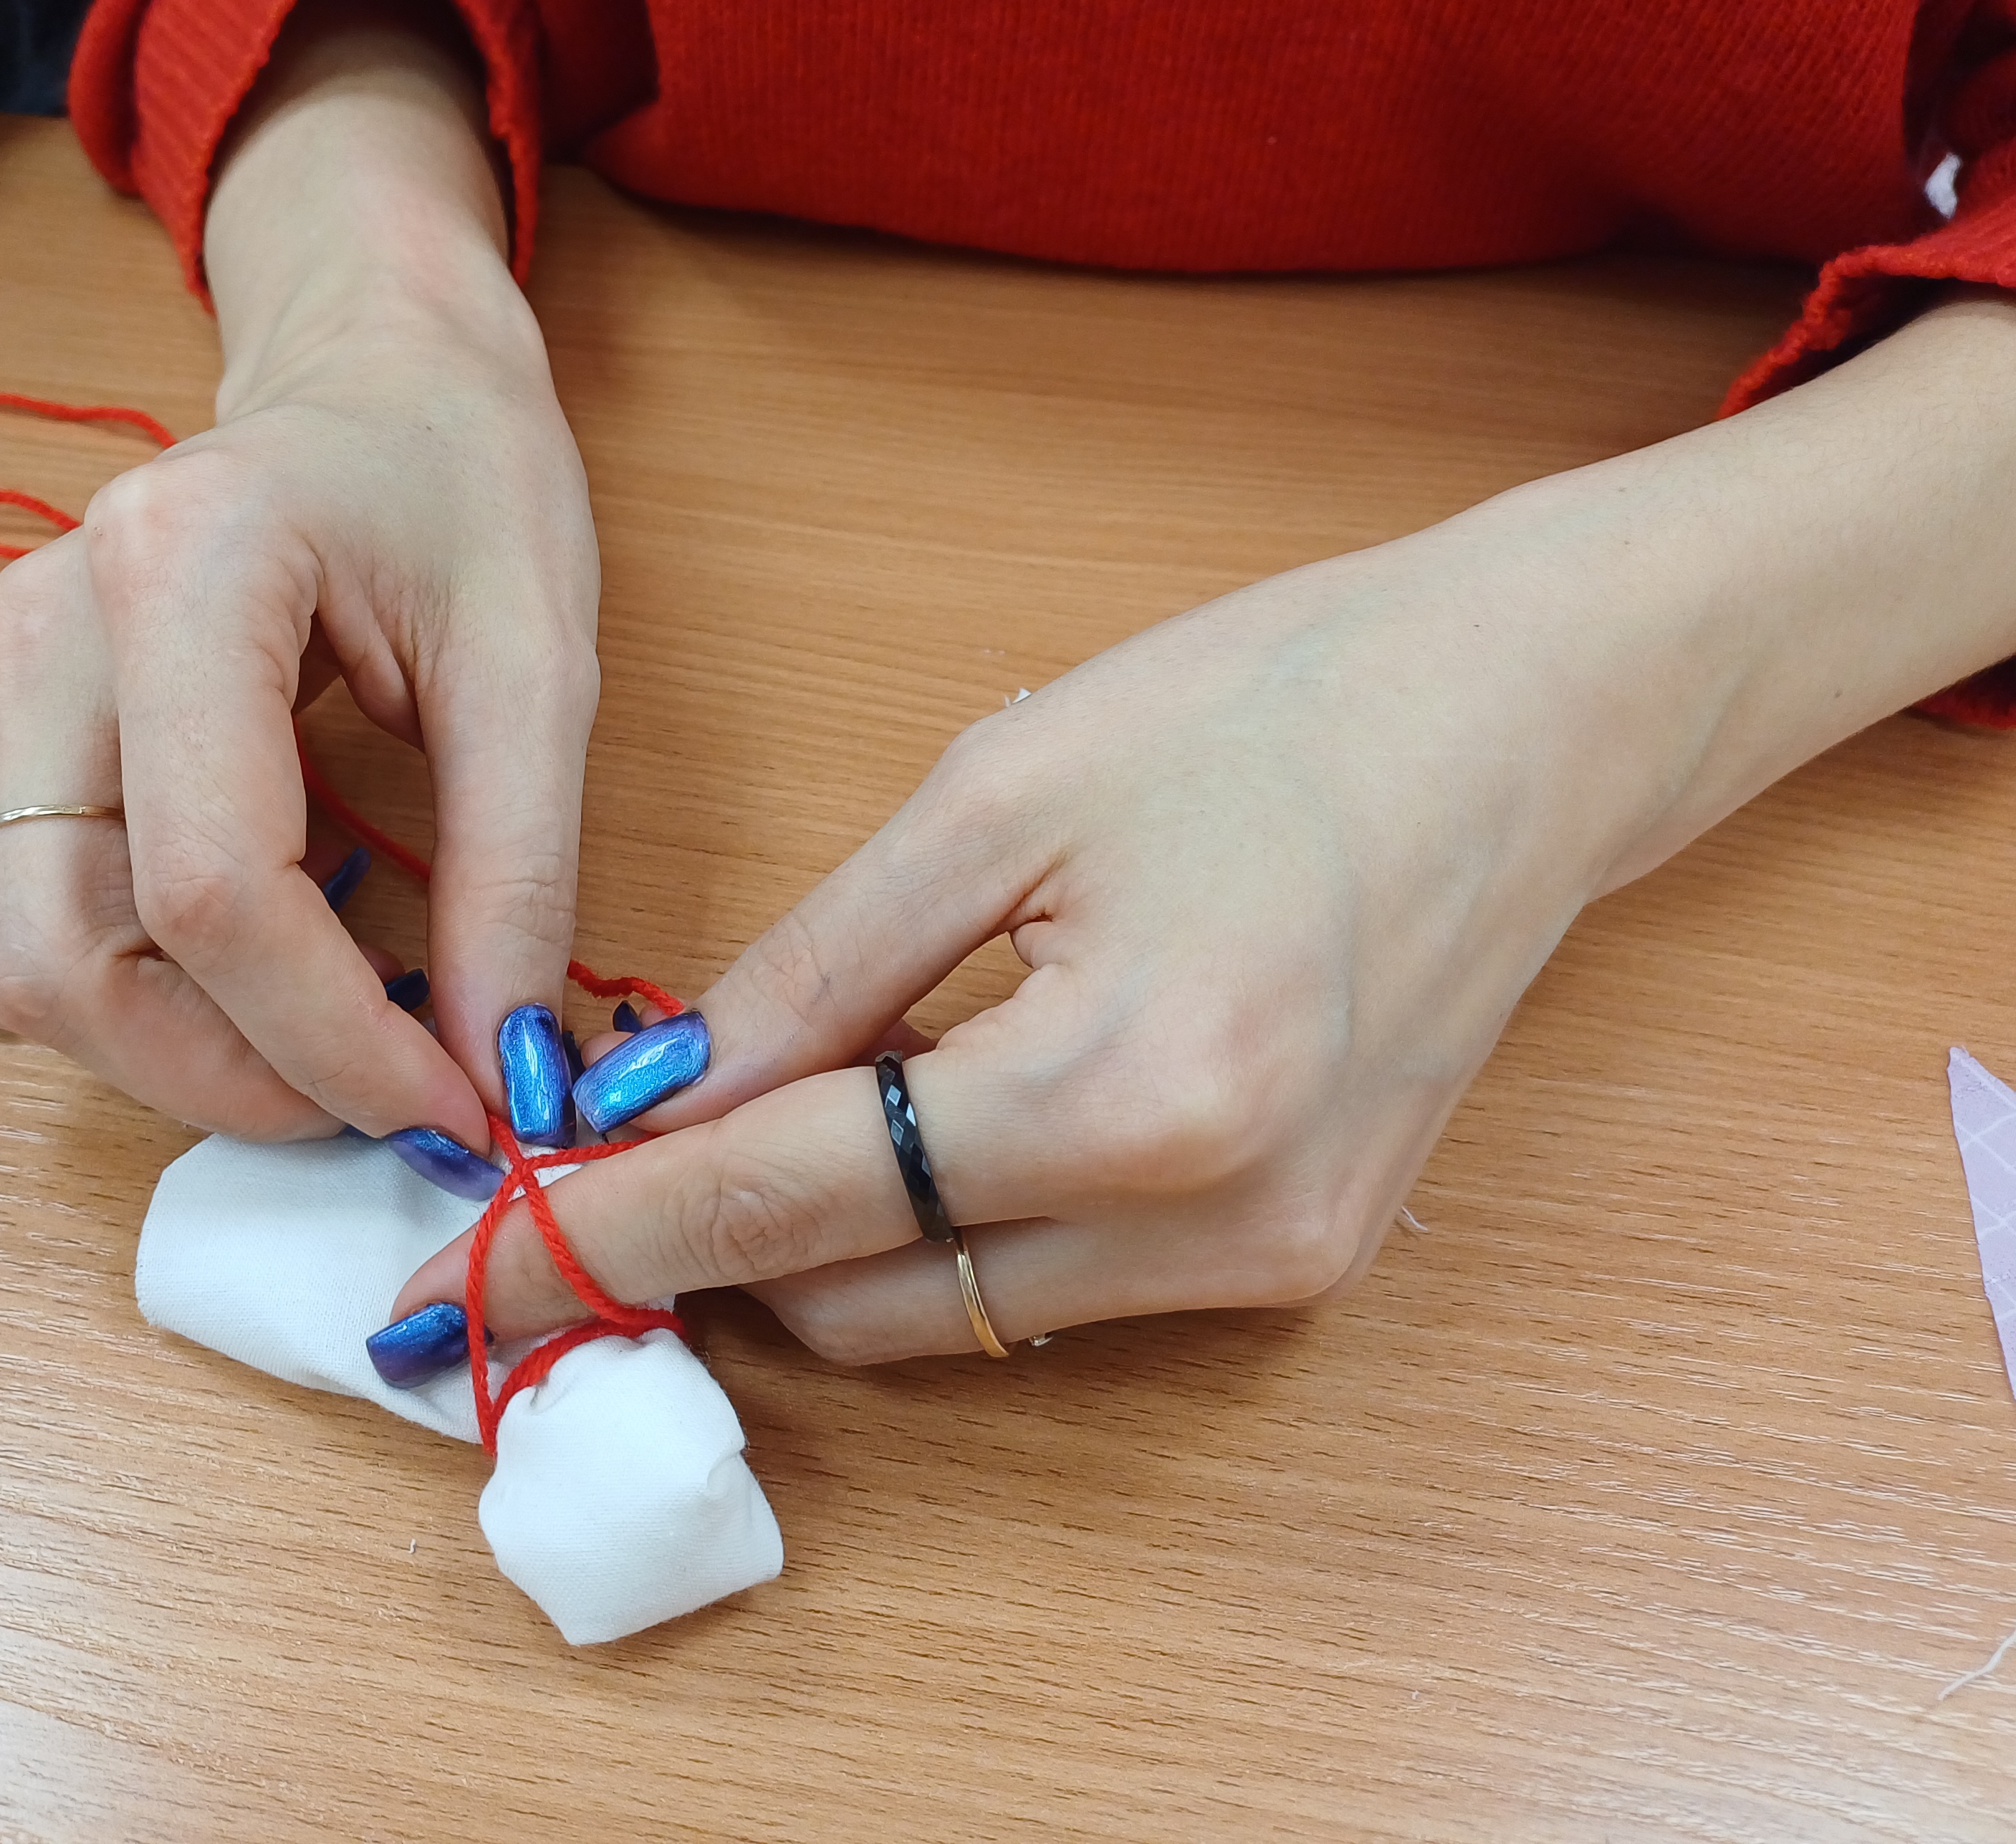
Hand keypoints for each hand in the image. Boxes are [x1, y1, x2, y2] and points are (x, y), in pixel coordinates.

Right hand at [0, 0, 598, 1151]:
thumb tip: (500, 1069)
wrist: (372, 365)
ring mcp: (15, 683)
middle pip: (62, 953)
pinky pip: (57, 921)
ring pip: (30, 963)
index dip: (327, 1038)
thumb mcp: (539, 660)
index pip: (207, 885)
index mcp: (181, 568)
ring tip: (352, 1047)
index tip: (451, 1107)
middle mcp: (51, 627)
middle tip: (389, 1106)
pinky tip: (297, 969)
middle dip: (226, 1078)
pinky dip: (169, 994)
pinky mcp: (25, 734)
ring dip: (187, 1054)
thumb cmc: (460, 471)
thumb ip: (519, 872)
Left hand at [393, 297, 2015, 1358]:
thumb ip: (819, 968)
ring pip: (961, 1311)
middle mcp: (1214, 1224)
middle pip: (869, 1303)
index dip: (620, 1226)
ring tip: (787, 1088)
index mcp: (1130, 1092)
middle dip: (721, 1237)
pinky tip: (932, 1098)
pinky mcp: (1307, 1256)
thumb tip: (660, 1088)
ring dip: (837, 1234)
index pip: (800, 1204)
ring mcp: (1276, 1262)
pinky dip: (959, 1217)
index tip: (484, 1248)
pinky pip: (1064, 1283)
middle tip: (622, 1136)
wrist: (1531, 718)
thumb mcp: (1002, 791)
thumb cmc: (1274, 704)